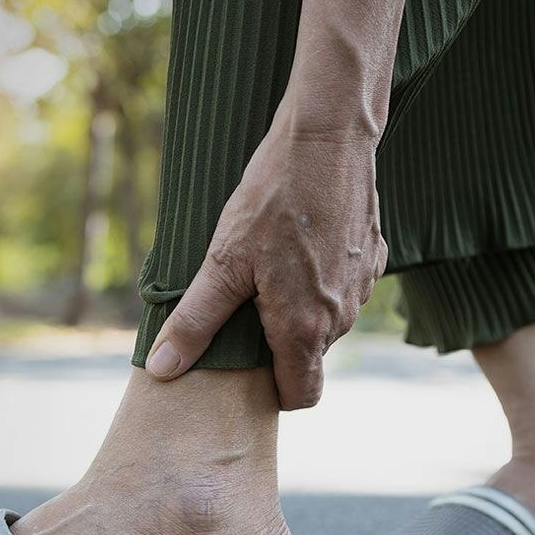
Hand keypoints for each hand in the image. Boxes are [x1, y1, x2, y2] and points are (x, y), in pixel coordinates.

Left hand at [145, 113, 386, 409]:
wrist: (328, 138)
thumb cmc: (272, 198)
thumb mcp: (222, 262)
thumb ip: (195, 323)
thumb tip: (161, 370)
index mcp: (304, 329)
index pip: (301, 396)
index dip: (274, 394)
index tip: (249, 372)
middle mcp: (341, 318)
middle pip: (310, 358)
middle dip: (280, 346)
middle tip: (246, 308)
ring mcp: (362, 288)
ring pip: (327, 323)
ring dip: (301, 311)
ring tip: (270, 270)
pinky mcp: (373, 259)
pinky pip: (344, 290)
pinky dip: (321, 281)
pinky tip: (300, 246)